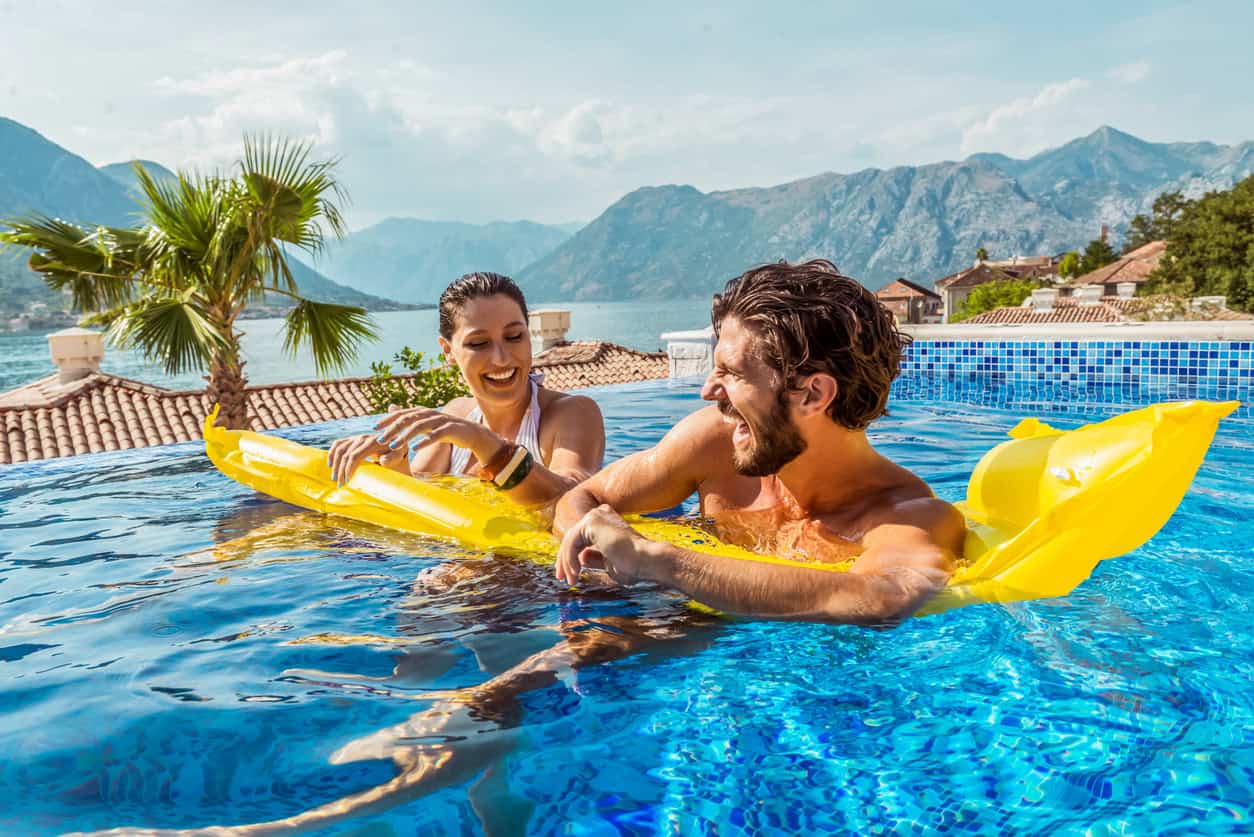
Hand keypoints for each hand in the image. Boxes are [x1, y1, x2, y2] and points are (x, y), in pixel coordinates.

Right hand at [328, 433, 396, 484]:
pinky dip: (332, 453)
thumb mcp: (398, 455)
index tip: (347, 481)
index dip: (349, 468)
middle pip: (345, 454)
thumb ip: (392, 458)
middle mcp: (362, 438)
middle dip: (341, 470)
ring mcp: (356, 438)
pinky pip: (338, 444)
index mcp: (373, 442)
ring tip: (334, 478)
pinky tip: (329, 464)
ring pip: (339, 449)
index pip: (355, 455)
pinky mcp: (352, 439)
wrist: (395, 444)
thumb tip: (382, 460)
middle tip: (340, 484)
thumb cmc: (397, 452)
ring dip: (335, 464)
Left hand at [374, 406, 502, 463]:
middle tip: (380, 439)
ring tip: (393, 446)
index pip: (402, 413)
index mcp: (423, 412)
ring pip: (419, 426)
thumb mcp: (426, 424)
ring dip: (404, 436)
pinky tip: (414, 449)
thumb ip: (410, 418)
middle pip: (408, 418)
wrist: (472, 433)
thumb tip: (392, 409)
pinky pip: (435, 435)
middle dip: (392, 429)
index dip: (388, 419)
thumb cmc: (446, 430)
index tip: (375, 428)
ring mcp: (440, 420)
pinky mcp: (450, 429)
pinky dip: (424, 441)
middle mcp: (430, 413)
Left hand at [555, 504, 649, 585]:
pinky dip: (570, 559)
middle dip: (565, 561)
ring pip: (570, 541)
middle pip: (572, 538)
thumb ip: (594, 558)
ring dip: (567, 563)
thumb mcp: (608, 563)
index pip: (580, 539)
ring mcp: (595, 515)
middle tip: (562, 579)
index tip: (569, 577)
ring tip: (571, 581)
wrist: (646, 561)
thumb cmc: (634, 566)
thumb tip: (581, 557)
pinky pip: (571, 542)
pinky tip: (576, 573)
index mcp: (605, 521)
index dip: (571, 558)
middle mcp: (599, 514)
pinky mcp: (591, 522)